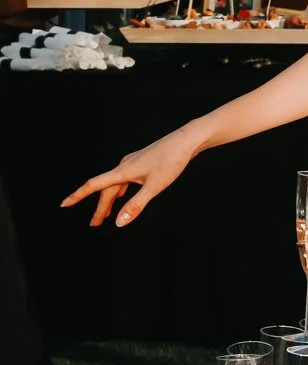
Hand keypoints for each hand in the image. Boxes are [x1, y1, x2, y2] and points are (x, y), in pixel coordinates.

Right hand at [63, 127, 202, 226]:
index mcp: (122, 172)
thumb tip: (118, 222)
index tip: (64, 204)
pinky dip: (121, 190)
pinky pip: (125, 179)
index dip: (77, 196)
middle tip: (95, 224)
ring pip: (116, 185)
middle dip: (100, 208)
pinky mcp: (142, 162)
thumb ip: (136, 205)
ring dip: (110, 200)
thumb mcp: (154, 187)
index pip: (93, 186)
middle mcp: (123, 166)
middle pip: (106, 190)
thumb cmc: (171, 161)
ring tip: (107, 214)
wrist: (186, 141)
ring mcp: (133, 163)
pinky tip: (124, 194)